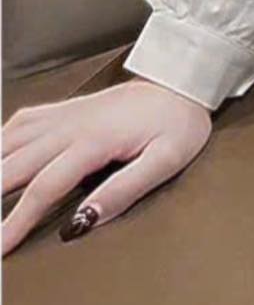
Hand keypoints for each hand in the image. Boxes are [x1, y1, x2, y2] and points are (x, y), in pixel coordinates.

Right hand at [2, 77, 211, 254]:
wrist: (184, 82)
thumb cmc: (179, 122)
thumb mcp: (166, 159)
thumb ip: (124, 190)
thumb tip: (82, 221)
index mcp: (93, 140)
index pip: (43, 188)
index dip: (16, 221)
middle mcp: (71, 125)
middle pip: (14, 164)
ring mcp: (66, 114)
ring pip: (11, 140)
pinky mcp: (67, 109)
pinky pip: (23, 121)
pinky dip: (1, 139)